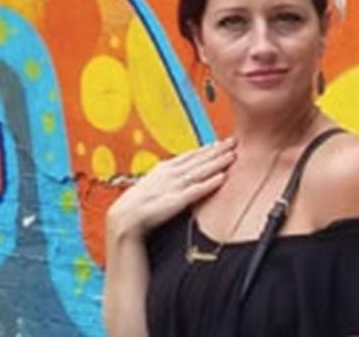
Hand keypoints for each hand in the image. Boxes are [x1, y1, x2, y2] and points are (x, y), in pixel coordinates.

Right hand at [106, 137, 236, 239]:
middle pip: (199, 159)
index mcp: (164, 168)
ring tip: (233, 155)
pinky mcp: (177, 200)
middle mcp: (171, 173)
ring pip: (201, 170)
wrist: (124, 217)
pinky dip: (210, 183)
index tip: (220, 142)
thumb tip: (178, 174)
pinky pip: (197, 190)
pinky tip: (222, 178)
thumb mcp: (152, 183)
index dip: (206, 148)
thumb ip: (166, 177)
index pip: (190, 155)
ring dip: (217, 162)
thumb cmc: (137, 203)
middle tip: (233, 141)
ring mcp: (174, 185)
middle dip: (217, 150)